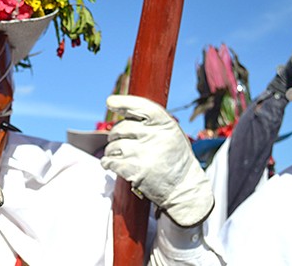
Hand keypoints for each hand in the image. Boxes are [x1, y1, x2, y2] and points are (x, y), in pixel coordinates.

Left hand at [100, 95, 212, 226]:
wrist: (184, 188)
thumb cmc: (173, 158)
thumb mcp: (170, 134)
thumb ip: (150, 123)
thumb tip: (119, 111)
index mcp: (166, 125)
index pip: (142, 106)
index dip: (124, 103)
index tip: (110, 102)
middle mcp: (155, 137)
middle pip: (120, 128)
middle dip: (115, 135)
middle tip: (118, 141)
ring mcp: (144, 154)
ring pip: (113, 146)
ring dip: (111, 151)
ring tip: (120, 156)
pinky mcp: (134, 170)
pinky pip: (110, 161)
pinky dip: (108, 162)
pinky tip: (111, 164)